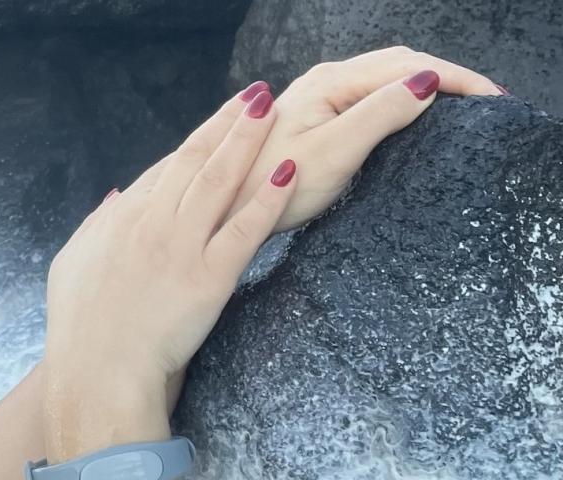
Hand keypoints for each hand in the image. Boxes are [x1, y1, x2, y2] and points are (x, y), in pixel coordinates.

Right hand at [43, 88, 296, 462]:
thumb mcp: (73, 263)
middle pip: (195, 161)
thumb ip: (97, 224)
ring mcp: (183, 246)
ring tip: (270, 111)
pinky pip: (244, 229)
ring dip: (247, 142)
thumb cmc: (82, 324)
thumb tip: (116, 195)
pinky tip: (288, 172)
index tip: (221, 119)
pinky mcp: (211, 277)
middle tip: (254, 96)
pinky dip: (267, 199)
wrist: (98, 373)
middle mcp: (154, 222)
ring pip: (219, 181)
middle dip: (227, 124)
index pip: (166, 167)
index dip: (199, 139)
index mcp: (124, 217)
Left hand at [229, 46, 504, 230]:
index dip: (456, 78)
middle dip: (446, 77)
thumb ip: (379, 114)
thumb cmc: (272, 184)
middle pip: (399, 65)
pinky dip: (401, 100)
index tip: (494, 99)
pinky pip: (369, 97)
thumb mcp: (333, 152)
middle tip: (485, 102)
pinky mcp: (317, 118)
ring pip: (384, 79)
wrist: (226, 203)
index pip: (409, 67)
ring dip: (424, 86)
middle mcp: (327, 81)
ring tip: (458, 106)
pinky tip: (412, 115)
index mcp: (334, 83)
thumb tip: (426, 82)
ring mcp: (320, 98)